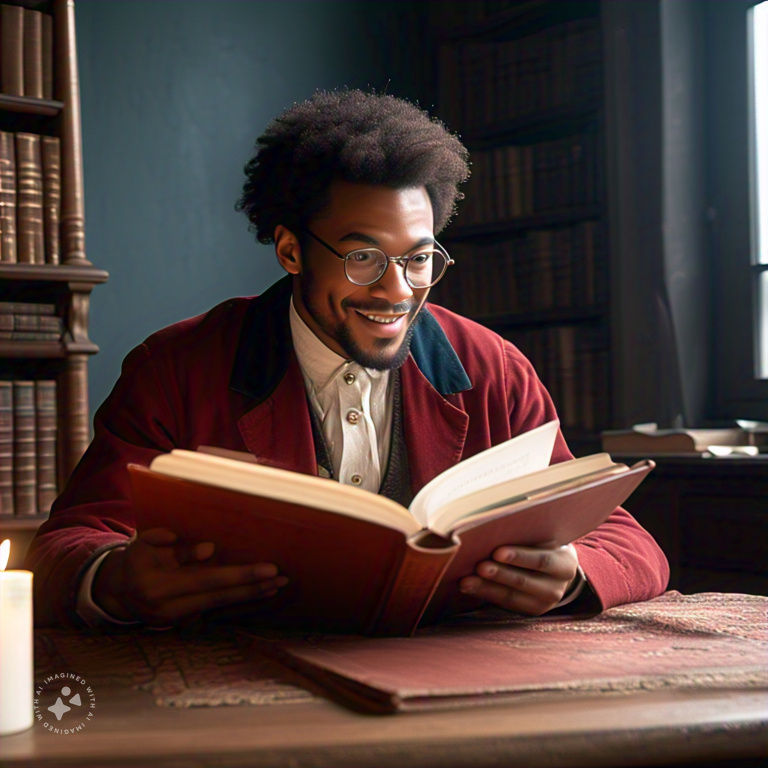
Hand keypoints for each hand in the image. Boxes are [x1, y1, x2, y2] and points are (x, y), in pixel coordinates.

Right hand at [92, 528, 287, 626]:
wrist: (114, 592)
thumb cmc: (134, 561)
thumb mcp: (144, 546)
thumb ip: (174, 546)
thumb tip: (209, 549)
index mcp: (159, 586)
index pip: (209, 581)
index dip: (240, 575)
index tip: (268, 569)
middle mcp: (170, 608)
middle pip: (220, 598)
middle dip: (253, 588)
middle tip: (282, 579)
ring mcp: (177, 620)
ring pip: (221, 608)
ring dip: (251, 597)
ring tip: (278, 586)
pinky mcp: (183, 623)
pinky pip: (216, 611)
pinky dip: (239, 603)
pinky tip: (259, 594)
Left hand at [459, 543, 578, 615]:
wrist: (555, 568)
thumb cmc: (542, 544)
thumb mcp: (543, 538)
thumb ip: (527, 535)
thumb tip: (493, 527)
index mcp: (564, 563)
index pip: (542, 560)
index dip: (519, 557)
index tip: (497, 552)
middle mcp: (557, 587)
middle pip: (524, 581)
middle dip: (499, 574)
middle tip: (479, 566)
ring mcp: (544, 603)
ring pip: (511, 596)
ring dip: (486, 588)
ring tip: (466, 581)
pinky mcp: (529, 612)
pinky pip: (505, 604)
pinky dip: (485, 594)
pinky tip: (469, 587)